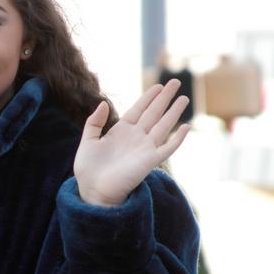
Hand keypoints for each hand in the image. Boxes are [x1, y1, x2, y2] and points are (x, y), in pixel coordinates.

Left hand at [74, 79, 190, 206]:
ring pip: (163, 125)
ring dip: (174, 112)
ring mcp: (144, 148)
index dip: (148, 97)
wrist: (93, 191)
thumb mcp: (87, 141)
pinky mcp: (150, 161)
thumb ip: (94, 122)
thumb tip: (103, 103)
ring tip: (184, 98)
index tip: (158, 85)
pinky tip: (186, 127)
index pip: (138, 110)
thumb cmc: (88, 170)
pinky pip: (168, 148)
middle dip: (164, 97)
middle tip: (176, 82)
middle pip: (153, 113)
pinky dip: (178, 138)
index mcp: (120, 132)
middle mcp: (135, 138)